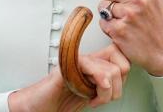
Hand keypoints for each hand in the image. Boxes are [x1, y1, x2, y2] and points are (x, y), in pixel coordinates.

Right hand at [7, 43, 129, 110]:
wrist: (39, 106)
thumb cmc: (61, 100)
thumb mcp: (91, 94)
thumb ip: (105, 85)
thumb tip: (122, 82)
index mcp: (95, 64)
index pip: (121, 56)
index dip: (124, 74)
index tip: (114, 90)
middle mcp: (88, 60)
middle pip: (121, 61)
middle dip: (118, 87)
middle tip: (103, 97)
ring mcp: (78, 61)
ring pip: (110, 70)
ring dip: (106, 93)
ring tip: (93, 99)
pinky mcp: (67, 67)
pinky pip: (90, 66)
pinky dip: (97, 83)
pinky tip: (88, 94)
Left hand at [98, 0, 162, 76]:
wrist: (161, 50)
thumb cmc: (156, 20)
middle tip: (126, 7)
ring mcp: (128, 15)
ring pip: (103, 5)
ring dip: (111, 14)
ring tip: (125, 19)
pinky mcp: (119, 31)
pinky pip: (102, 21)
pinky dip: (109, 27)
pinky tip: (122, 29)